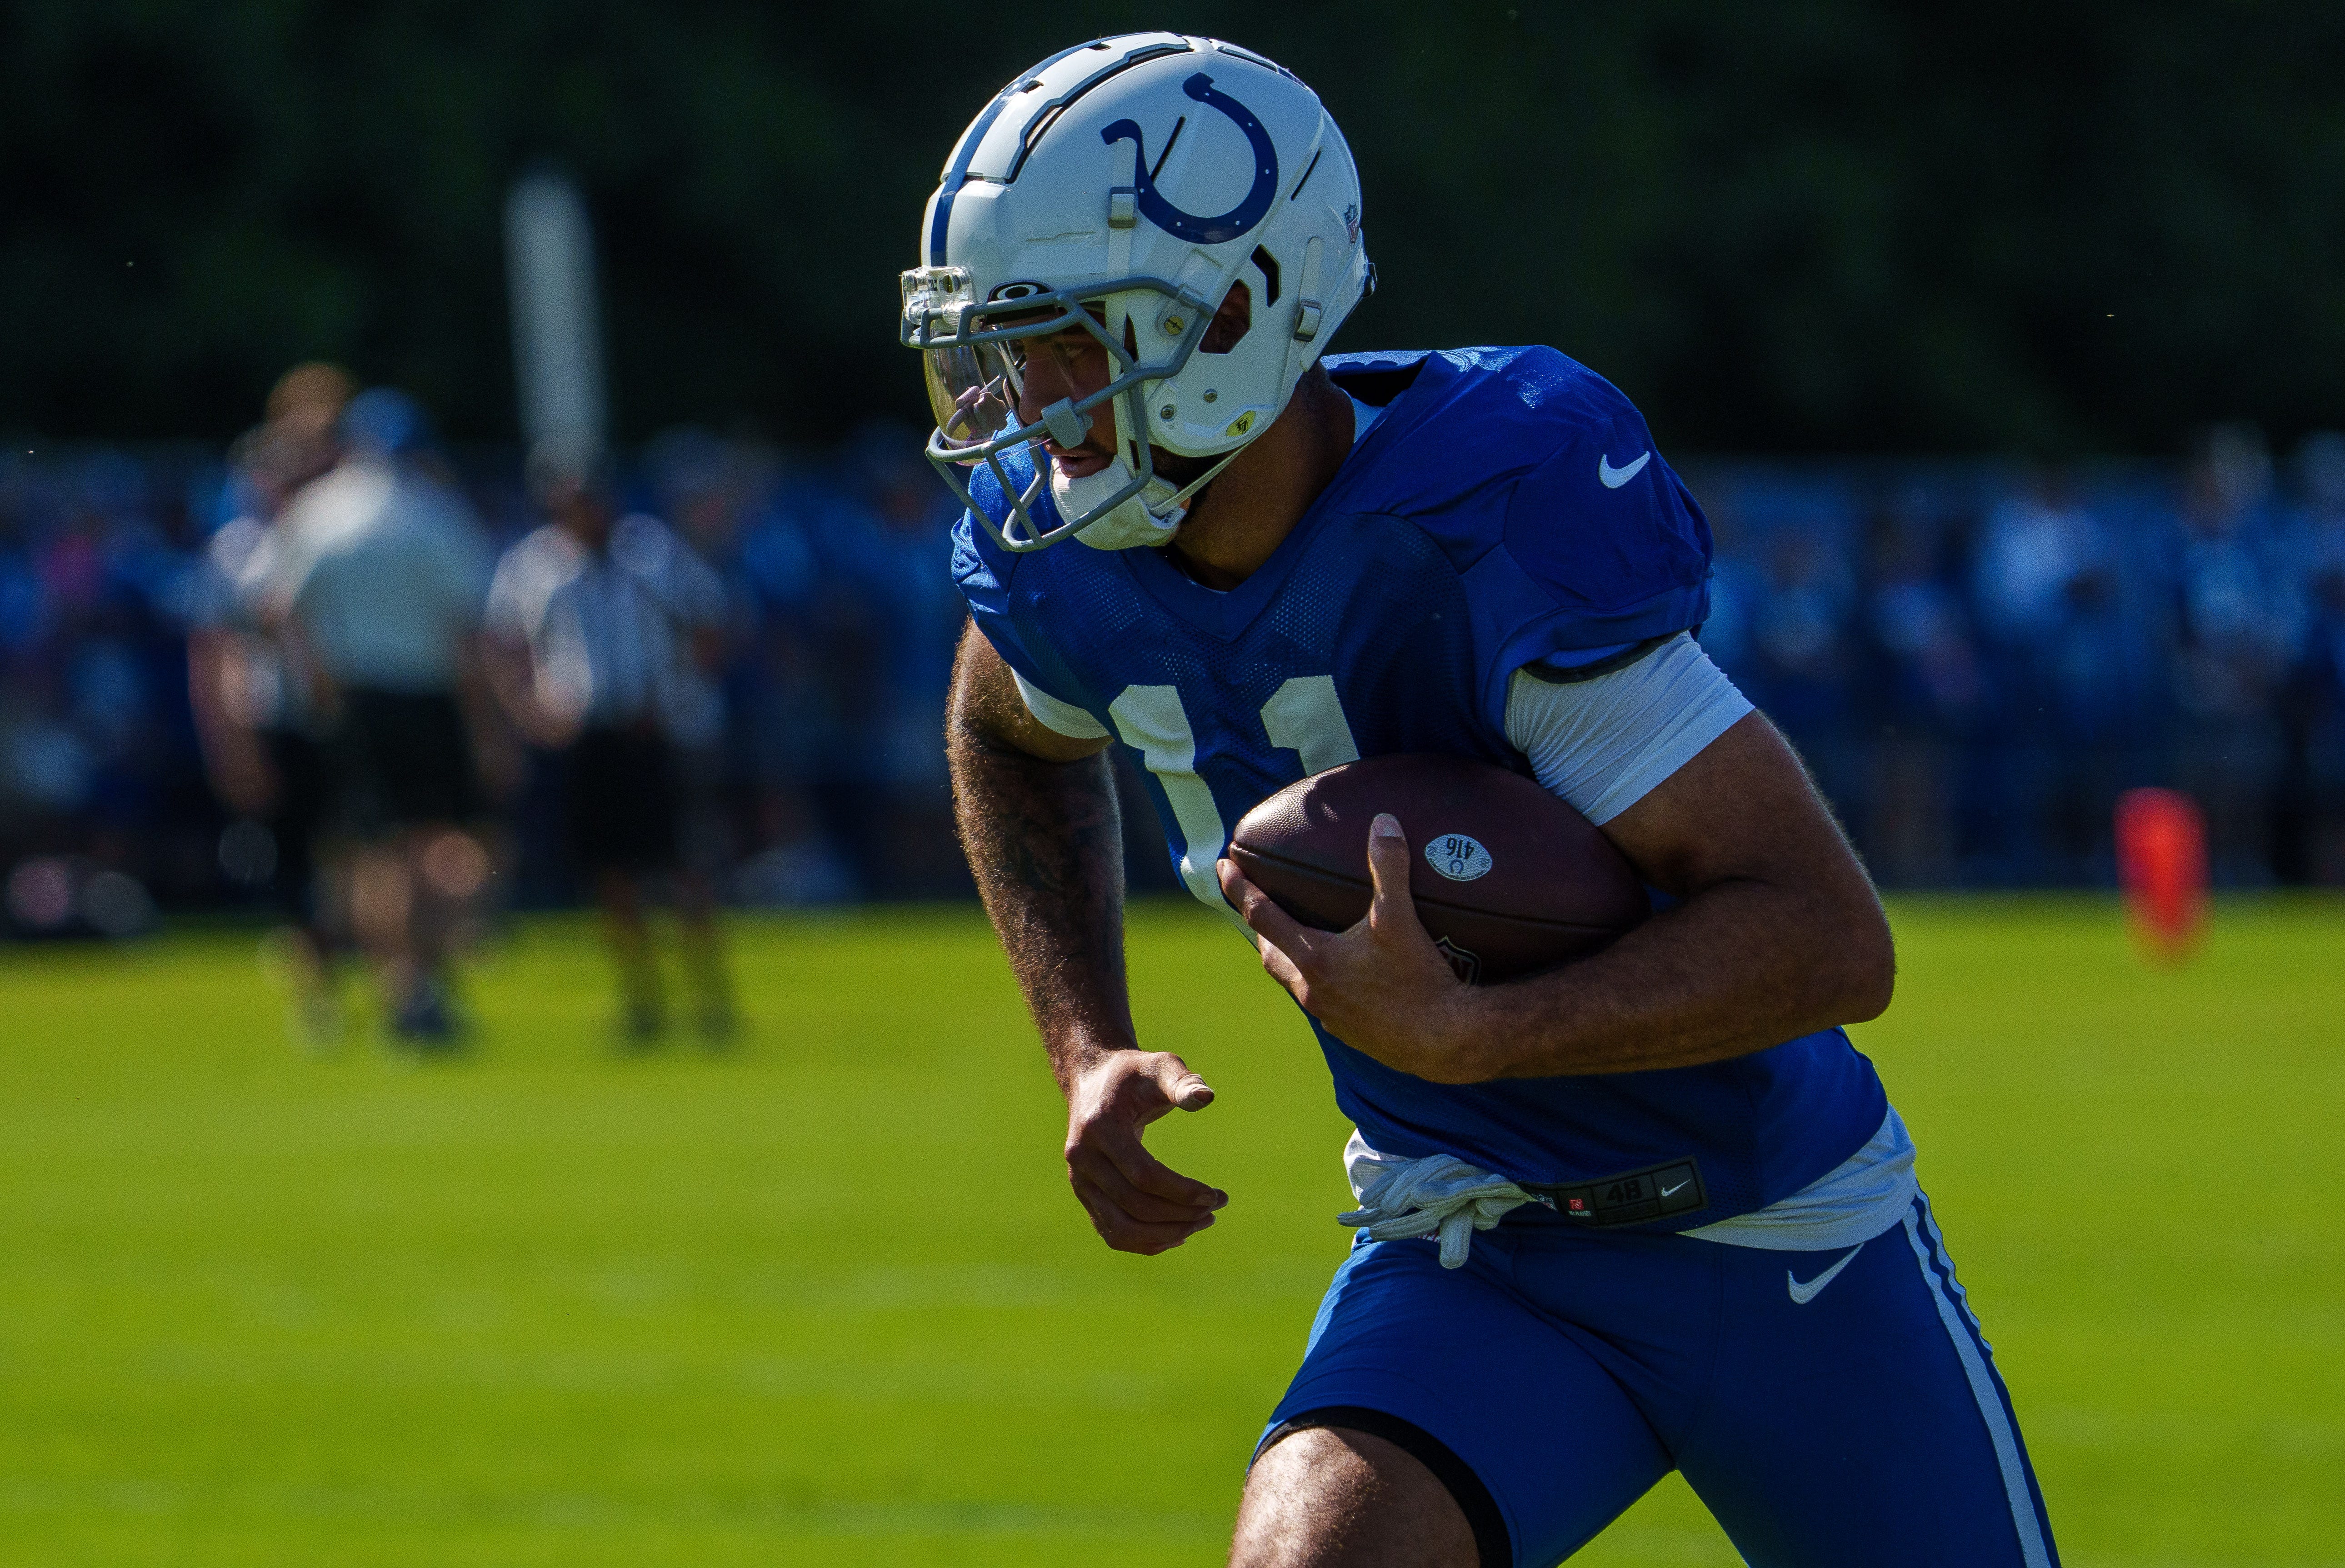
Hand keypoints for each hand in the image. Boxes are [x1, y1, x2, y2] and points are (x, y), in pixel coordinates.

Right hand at [1063, 1048, 1226, 1253]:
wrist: (1093, 1079)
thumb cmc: (1134, 1073)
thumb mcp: (1160, 1067)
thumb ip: (1182, 1082)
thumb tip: (1207, 1098)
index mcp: (1099, 1129)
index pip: (1143, 1175)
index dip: (1182, 1192)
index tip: (1215, 1195)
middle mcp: (1082, 1159)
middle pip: (1134, 1206)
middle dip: (1180, 1215)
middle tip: (1215, 1208)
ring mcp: (1079, 1181)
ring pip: (1120, 1229)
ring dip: (1165, 1234)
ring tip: (1202, 1223)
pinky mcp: (1085, 1194)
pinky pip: (1112, 1232)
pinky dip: (1145, 1242)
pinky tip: (1178, 1234)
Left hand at [1217, 814, 1490, 1083]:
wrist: (1444, 1042)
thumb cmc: (1419, 980)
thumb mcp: (1401, 919)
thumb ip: (1389, 868)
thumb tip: (1383, 823)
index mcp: (1315, 959)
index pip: (1263, 916)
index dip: (1240, 889)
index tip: (1222, 867)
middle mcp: (1313, 990)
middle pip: (1270, 954)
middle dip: (1260, 927)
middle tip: (1259, 905)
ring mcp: (1330, 1015)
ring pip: (1295, 981)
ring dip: (1288, 956)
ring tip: (1299, 937)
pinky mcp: (1350, 1032)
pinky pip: (1322, 1001)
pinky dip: (1320, 981)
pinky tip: (1341, 974)